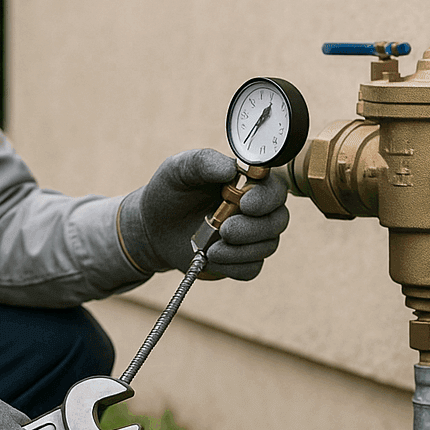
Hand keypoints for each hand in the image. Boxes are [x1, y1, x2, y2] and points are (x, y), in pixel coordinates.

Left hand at [117, 148, 289, 280]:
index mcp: (247, 182)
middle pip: (278, 220)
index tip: (245, 203)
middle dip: (254, 228)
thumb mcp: (179, 169)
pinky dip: (233, 266)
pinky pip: (252, 268)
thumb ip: (204, 162)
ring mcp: (250, 235)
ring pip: (267, 246)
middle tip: (225, 230)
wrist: (151, 226)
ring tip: (211, 249)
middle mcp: (255, 209)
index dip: (267, 198)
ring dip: (241, 250)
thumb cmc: (170, 191)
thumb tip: (232, 168)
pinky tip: (212, 258)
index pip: (275, 188)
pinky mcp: (240, 259)